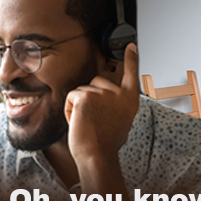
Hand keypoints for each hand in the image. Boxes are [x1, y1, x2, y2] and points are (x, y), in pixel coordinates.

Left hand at [64, 43, 139, 170]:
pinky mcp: (86, 96)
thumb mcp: (119, 120)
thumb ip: (115, 105)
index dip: (131, 58)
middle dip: (89, 96)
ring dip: (78, 106)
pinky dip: (69, 109)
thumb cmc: (106, 143)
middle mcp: (119, 93)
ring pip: (81, 90)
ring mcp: (103, 93)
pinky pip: (71, 97)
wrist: (97, 155)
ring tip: (87, 123)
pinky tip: (78, 122)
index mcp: (130, 99)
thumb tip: (104, 99)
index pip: (131, 73)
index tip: (131, 45)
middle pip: (96, 81)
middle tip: (93, 119)